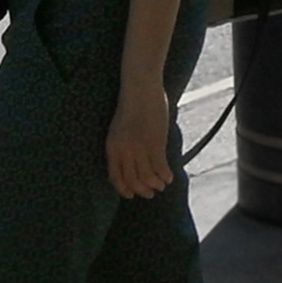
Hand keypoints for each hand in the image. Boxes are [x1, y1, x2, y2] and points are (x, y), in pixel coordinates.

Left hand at [106, 81, 172, 198]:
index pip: (115, 177)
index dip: (124, 189)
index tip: (132, 194)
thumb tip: (134, 162)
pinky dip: (166, 176)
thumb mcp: (120, 128)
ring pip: (148, 178)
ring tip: (162, 185)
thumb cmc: (132, 104)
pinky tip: (170, 177)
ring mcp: (139, 148)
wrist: (140, 88)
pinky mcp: (155, 144)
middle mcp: (124, 151)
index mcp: (112, 147)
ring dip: (156, 185)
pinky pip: (160, 168)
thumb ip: (123, 146)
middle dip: (143, 190)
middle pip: (133, 181)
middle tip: (151, 193)